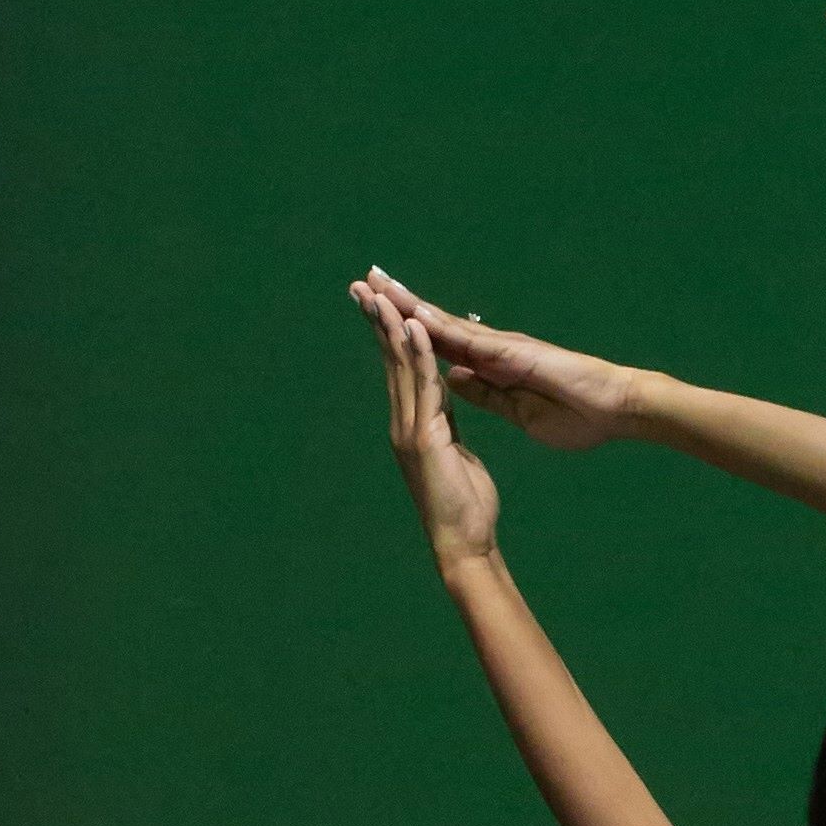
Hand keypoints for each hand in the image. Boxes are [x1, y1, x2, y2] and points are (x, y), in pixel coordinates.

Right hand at [359, 276, 498, 569]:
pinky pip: (425, 387)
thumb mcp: (454, 452)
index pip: (399, 368)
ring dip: (391, 328)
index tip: (377, 300)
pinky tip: (414, 327)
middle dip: (377, 320)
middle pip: (390, 360)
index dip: (388, 332)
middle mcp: (404, 422)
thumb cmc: (464, 503)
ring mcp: (411, 429)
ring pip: (401, 368)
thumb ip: (444, 425)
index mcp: (412, 423)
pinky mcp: (425, 438)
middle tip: (360, 284)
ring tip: (380, 293)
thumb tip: (440, 408)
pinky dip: (421, 355)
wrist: (465, 541)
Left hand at [370, 282, 631, 453]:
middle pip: (433, 325)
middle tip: (363, 280)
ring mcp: (502, 349)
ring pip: (444, 323)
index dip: (406, 331)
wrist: (616, 412)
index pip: (438, 346)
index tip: (375, 314)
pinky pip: (470, 339)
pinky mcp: (515, 354)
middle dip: (397, 304)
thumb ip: (486, 394)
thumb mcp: (518, 411)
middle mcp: (491, 350)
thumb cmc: (579, 416)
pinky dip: (441, 326)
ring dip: (410, 304)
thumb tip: (452, 380)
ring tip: (377, 283)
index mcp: (490, 368)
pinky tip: (415, 313)